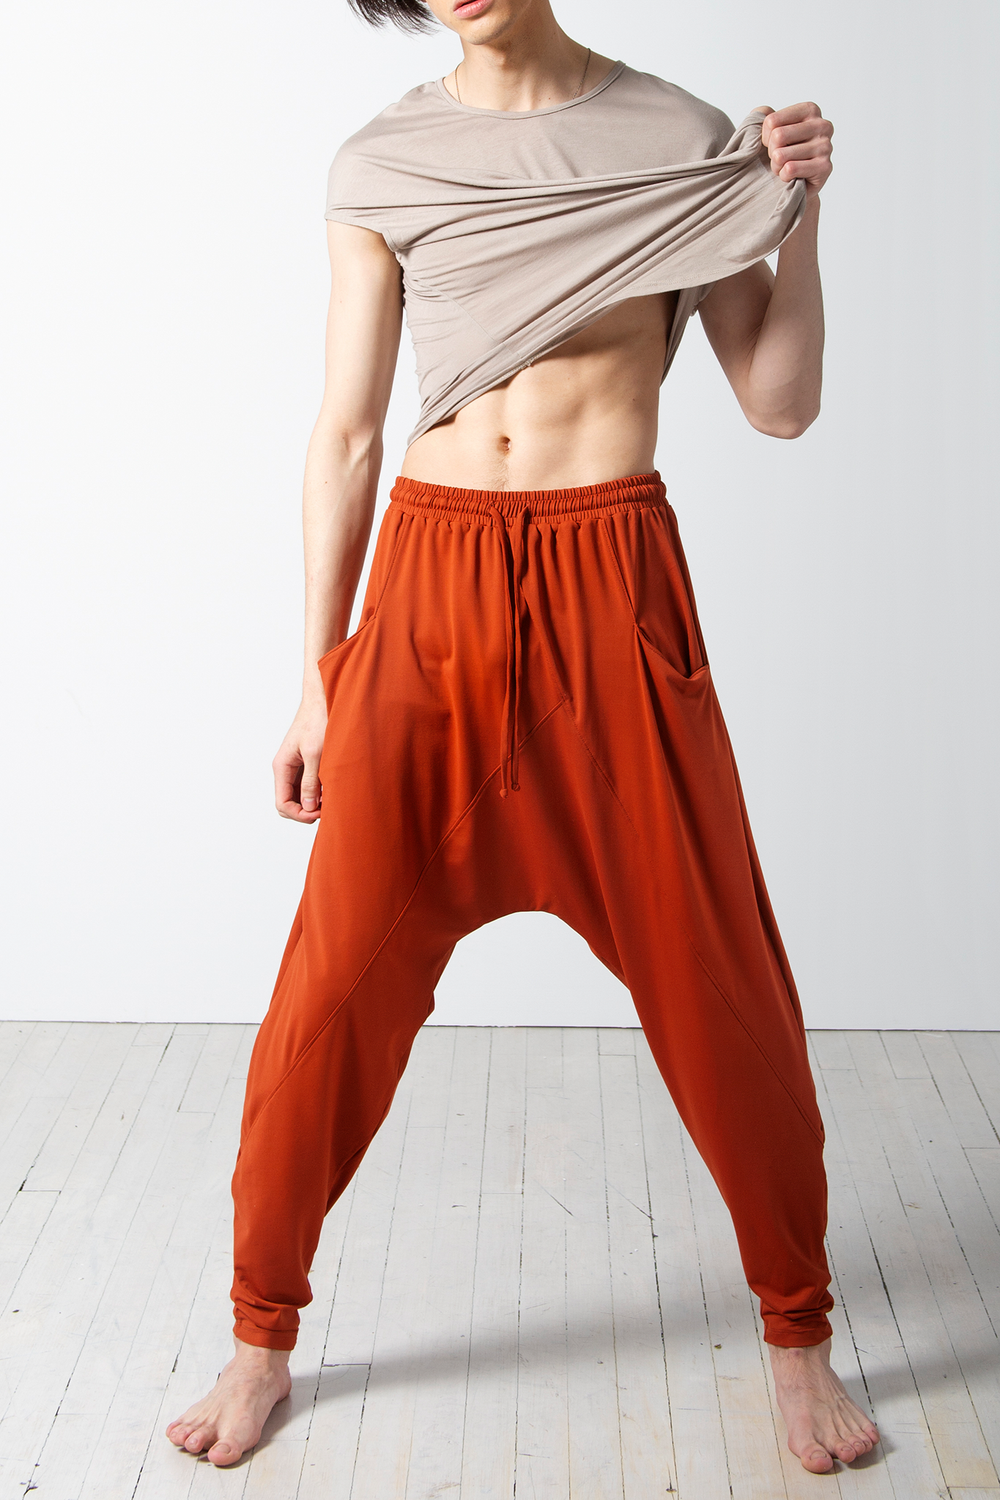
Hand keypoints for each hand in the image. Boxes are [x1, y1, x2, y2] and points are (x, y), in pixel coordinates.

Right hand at [272, 698, 327, 822]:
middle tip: (328, 808)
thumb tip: (309, 807)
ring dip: (314, 802)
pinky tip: (334, 788)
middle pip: (289, 803)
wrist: (326, 698)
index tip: (320, 813)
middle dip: (307, 811)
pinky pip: (309, 785)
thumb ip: (311, 781)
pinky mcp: (307, 763)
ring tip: (333, 797)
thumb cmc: (319, 720)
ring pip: (300, 796)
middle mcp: (286, 769)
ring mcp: (296, 766)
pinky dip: (320, 791)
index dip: (301, 815)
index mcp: (282, 766)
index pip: (282, 804)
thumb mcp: (315, 753)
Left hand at [755, 102, 832, 197]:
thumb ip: (762, 114)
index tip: (775, 143)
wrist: (798, 184)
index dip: (765, 137)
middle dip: (772, 152)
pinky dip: (784, 176)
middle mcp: (821, 125)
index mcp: (810, 110)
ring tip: (786, 167)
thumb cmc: (784, 152)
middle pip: (777, 136)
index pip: (771, 121)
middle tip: (780, 158)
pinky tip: (793, 176)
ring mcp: (826, 146)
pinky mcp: (824, 167)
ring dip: (777, 166)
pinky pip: (790, 169)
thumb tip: (761, 112)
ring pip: (781, 155)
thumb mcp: (771, 129)